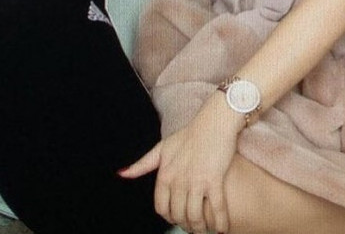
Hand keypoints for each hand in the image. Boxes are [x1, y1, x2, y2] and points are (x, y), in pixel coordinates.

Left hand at [119, 97, 240, 233]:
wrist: (214, 121)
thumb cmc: (189, 134)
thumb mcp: (162, 148)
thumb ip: (142, 164)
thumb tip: (121, 174)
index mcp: (165, 174)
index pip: (161, 207)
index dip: (169, 217)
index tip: (178, 219)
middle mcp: (178, 180)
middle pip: (178, 215)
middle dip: (186, 224)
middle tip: (194, 226)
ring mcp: (196, 181)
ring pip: (195, 217)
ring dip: (201, 228)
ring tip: (206, 229)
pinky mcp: (214, 180)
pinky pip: (217, 210)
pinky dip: (220, 223)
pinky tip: (222, 229)